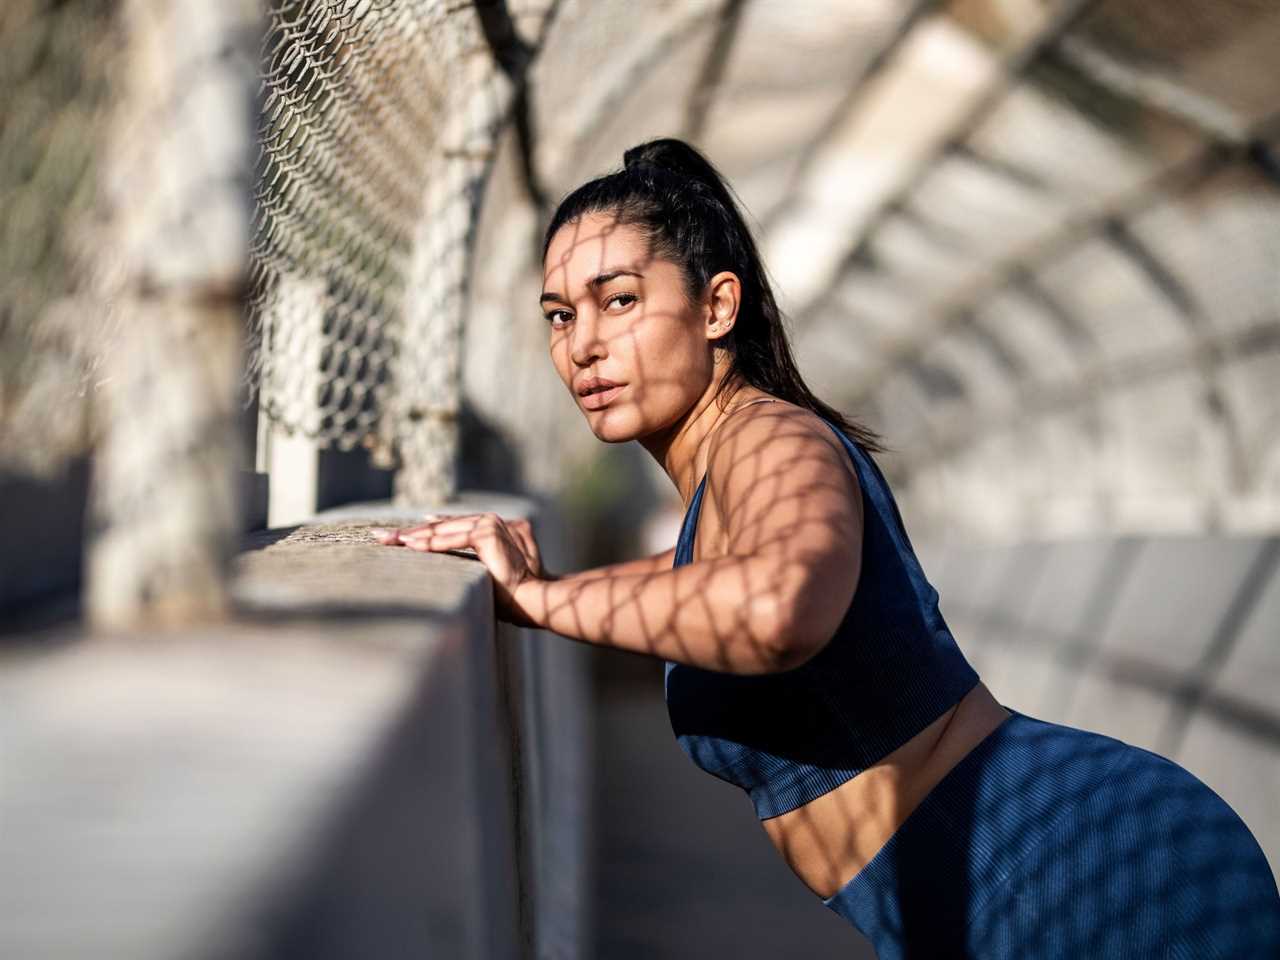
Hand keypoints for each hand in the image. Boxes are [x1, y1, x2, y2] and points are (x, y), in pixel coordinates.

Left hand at [374, 513, 547, 625]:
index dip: (424, 531)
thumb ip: (473, 558)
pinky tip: (409, 545)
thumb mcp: (488, 571)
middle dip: (410, 532)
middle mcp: (491, 521)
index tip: (400, 535)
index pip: (450, 527)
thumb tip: (443, 552)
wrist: (534, 598)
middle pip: (442, 525)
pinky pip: (452, 538)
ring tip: (389, 541)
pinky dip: (429, 542)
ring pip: (443, 529)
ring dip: (414, 536)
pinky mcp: (488, 533)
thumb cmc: (514, 593)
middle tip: (381, 537)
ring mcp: (490, 524)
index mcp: (492, 526)